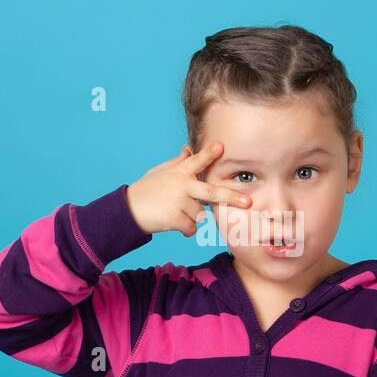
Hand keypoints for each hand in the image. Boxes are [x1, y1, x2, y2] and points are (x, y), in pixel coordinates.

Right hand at [125, 140, 251, 236]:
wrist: (128, 210)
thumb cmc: (147, 190)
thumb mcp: (161, 172)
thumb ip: (178, 162)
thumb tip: (189, 148)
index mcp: (179, 172)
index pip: (197, 161)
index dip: (209, 153)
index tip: (221, 146)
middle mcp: (181, 185)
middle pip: (211, 192)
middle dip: (231, 197)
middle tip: (248, 202)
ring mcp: (179, 202)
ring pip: (200, 215)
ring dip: (192, 217)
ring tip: (175, 212)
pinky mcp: (175, 218)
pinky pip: (192, 228)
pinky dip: (186, 229)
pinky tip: (173, 222)